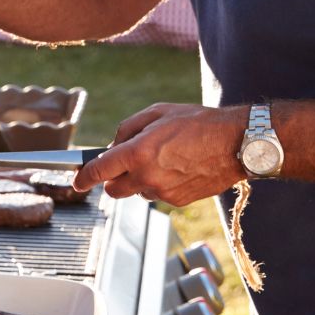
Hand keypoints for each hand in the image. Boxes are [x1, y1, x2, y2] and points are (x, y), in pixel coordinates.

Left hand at [75, 103, 248, 205]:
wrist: (236, 144)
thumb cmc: (198, 123)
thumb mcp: (157, 113)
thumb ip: (127, 129)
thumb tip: (112, 146)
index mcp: (138, 153)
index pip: (99, 172)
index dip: (83, 178)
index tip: (77, 181)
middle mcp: (147, 176)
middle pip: (113, 191)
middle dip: (112, 180)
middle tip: (124, 165)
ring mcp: (163, 192)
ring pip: (137, 193)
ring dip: (140, 181)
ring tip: (163, 160)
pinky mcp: (178, 201)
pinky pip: (158, 195)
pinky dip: (160, 185)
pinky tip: (177, 168)